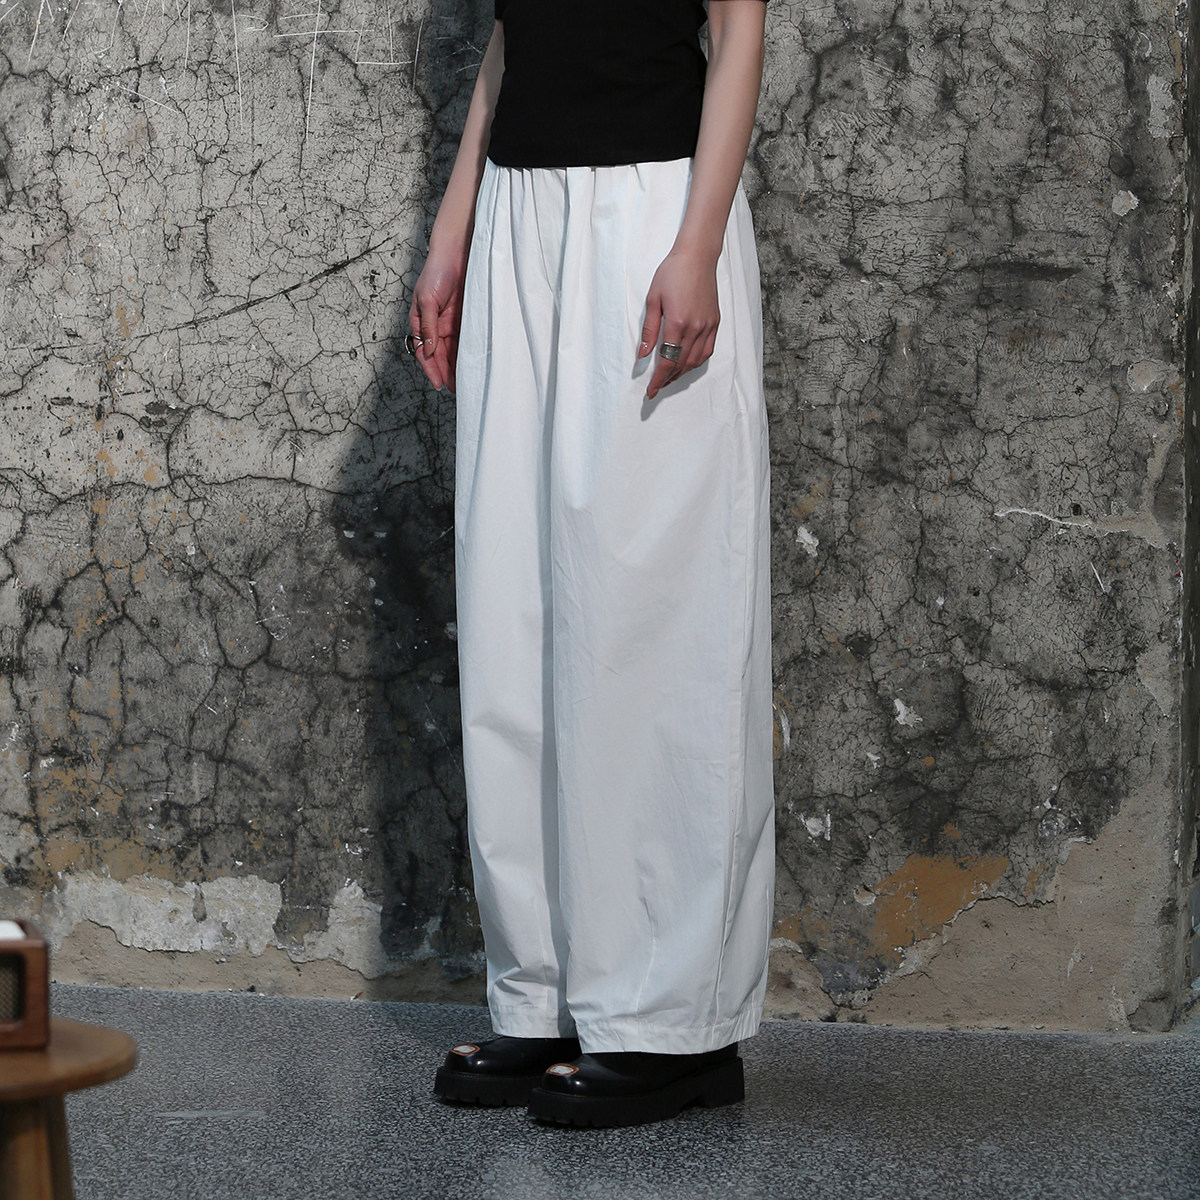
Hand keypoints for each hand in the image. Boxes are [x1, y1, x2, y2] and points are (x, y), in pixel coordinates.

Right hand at [409, 244, 468, 392]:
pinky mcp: (465, 319)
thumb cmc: (437, 271)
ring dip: (457, 366)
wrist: (457, 252)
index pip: (424, 351)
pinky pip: (466, 340)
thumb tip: (427, 350)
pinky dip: (469, 353)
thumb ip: (428, 326)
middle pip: (440, 355)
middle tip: (456, 390)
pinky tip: (474, 364)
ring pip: (453, 351)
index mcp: (422, 321)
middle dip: (446, 372)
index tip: (440, 384)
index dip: (431, 369)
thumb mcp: (427, 300)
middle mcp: (435, 325)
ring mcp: (450, 323)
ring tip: (467, 383)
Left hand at [637, 248, 719, 399]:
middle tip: (657, 387)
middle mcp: (695, 328)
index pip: (666, 361)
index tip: (651, 391)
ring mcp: (708, 326)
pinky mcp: (715, 322)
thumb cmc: (672, 273)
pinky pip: (707, 351)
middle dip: (668, 379)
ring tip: (669, 378)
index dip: (658, 380)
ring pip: (695, 361)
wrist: (697, 257)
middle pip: (681, 365)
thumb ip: (649, 330)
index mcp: (677, 323)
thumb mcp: (653, 299)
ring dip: (682, 373)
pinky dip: (696, 362)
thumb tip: (643, 355)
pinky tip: (687, 364)